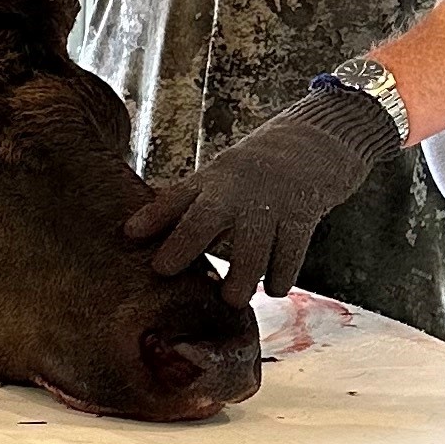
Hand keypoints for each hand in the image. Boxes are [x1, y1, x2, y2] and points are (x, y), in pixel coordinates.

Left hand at [124, 81, 402, 303]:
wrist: (315, 143)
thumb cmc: (254, 170)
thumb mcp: (216, 176)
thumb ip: (183, 202)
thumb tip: (133, 229)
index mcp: (211, 181)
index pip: (175, 198)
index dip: (152, 216)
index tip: (129, 234)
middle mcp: (235, 192)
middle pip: (204, 218)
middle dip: (182, 244)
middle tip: (164, 271)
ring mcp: (270, 204)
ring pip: (251, 246)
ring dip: (240, 276)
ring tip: (232, 300)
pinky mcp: (302, 216)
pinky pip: (290, 252)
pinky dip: (282, 274)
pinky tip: (274, 287)